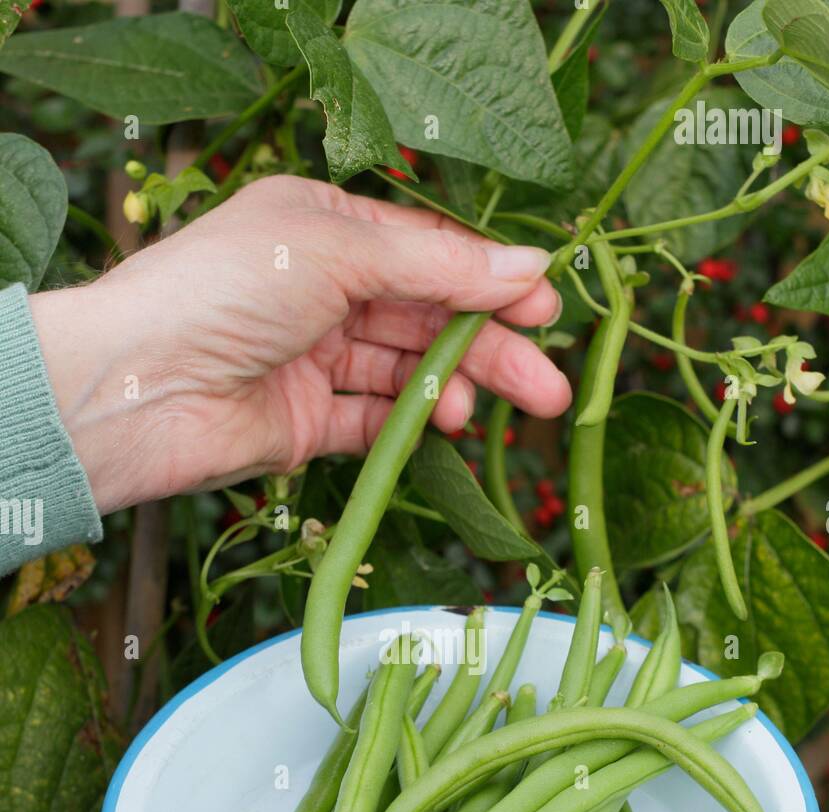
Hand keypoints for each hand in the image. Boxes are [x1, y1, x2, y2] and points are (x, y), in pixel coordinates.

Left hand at [30, 177, 569, 513]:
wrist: (140, 387)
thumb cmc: (224, 289)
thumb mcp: (338, 250)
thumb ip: (435, 265)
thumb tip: (527, 266)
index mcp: (326, 227)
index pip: (429, 250)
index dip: (491, 279)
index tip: (546, 306)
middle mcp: (323, 289)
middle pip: (429, 315)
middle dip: (491, 346)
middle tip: (549, 384)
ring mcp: (316, 358)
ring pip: (409, 370)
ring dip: (458, 387)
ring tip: (492, 409)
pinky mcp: (308, 422)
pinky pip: (377, 421)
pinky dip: (414, 424)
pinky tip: (447, 426)